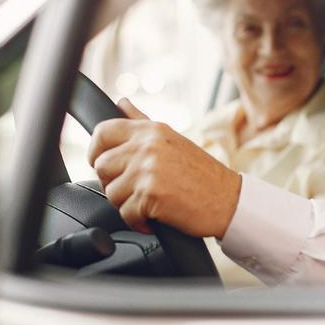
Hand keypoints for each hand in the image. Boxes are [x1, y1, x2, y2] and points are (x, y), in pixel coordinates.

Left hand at [89, 99, 241, 237]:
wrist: (229, 200)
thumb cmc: (202, 173)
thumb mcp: (171, 138)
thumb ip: (142, 121)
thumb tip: (122, 102)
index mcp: (150, 130)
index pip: (103, 132)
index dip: (94, 151)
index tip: (101, 164)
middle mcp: (147, 146)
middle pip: (101, 166)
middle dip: (112, 183)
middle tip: (133, 190)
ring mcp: (148, 169)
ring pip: (111, 192)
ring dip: (126, 204)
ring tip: (148, 203)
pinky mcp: (151, 194)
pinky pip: (125, 214)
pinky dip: (138, 222)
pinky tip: (153, 218)